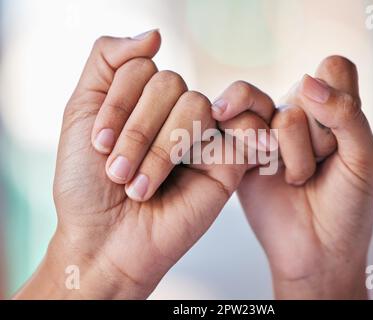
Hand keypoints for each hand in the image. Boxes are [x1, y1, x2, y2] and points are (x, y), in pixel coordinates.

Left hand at [14, 30, 256, 298]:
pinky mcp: (227, 162)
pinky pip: (244, 127)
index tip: (98, 144)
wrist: (105, 240)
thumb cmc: (88, 186)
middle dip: (137, 129)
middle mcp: (175, 113)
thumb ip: (109, 62)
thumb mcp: (81, 112)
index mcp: (145, 100)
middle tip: (118, 171)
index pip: (143, 67)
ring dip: (161, 148)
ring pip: (195, 105)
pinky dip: (237, 129)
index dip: (118, 103)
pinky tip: (213, 147)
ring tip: (141, 187)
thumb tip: (156, 34)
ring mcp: (203, 136)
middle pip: (170, 84)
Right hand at [212, 56, 372, 298]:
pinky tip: (262, 170)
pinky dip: (254, 149)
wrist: (316, 251)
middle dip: (317, 140)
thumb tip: (307, 82)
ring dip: (291, 154)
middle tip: (319, 169)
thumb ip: (346, 114)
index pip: (333, 68)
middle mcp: (297, 112)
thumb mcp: (364, 158)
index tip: (341, 142)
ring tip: (293, 178)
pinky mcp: (239, 148)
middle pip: (304, 92)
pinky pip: (238, 124)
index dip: (339, 102)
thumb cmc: (347, 207)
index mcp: (332, 109)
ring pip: (276, 111)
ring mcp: (266, 129)